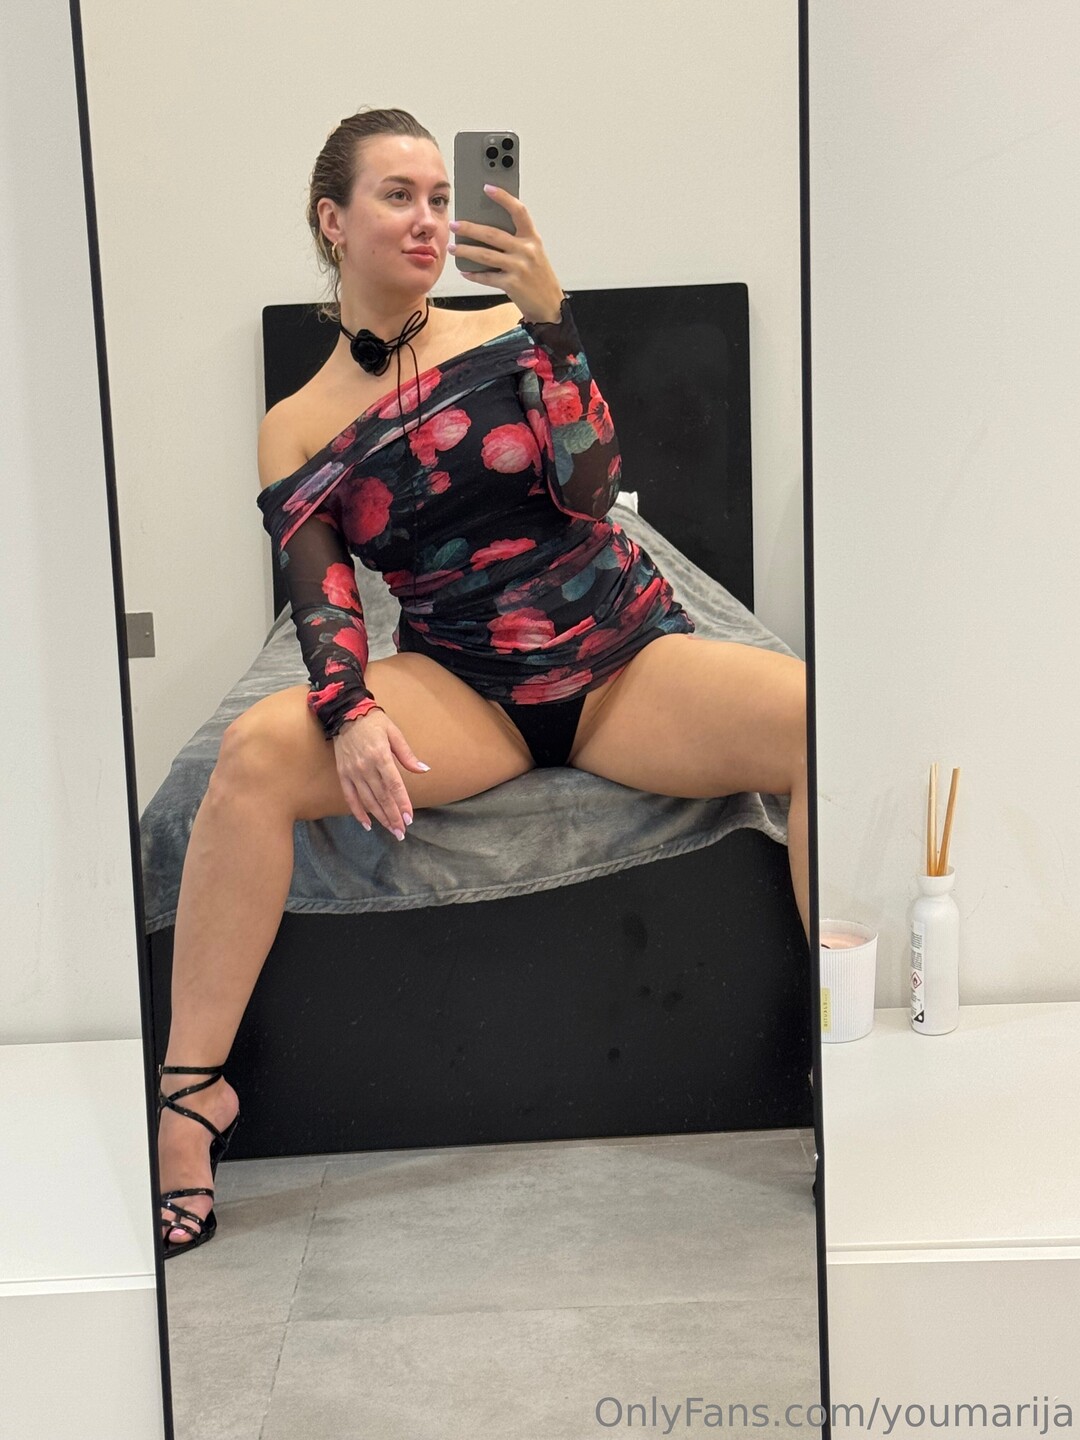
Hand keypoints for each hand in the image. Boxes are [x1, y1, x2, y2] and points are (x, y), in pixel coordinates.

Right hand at [332, 709, 427, 839]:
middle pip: (382, 797)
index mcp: (380, 756)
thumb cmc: (374, 722)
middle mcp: (366, 767)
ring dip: (380, 818)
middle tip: (401, 832)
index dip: (402, 804)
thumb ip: (407, 755)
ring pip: (367, 801)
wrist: (345, 713)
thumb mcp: (394, 733)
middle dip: (393, 817)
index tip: (409, 818)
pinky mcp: (342, 774)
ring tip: (391, 830)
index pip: (394, 786)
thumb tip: (424, 770)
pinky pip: (350, 797)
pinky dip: (358, 812)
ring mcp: (352, 772)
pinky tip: (367, 824)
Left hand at [449, 184, 565, 322]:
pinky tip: (465, 271)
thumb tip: (486, 229)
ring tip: (453, 248)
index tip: (487, 188)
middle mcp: (527, 250)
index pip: (519, 211)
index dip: (503, 198)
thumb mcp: (534, 253)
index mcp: (532, 238)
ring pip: (485, 255)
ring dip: (466, 251)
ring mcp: (519, 267)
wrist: (550, 306)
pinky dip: (474, 274)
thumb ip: (516, 240)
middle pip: (493, 234)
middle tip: (455, 224)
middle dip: (470, 228)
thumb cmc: (539, 277)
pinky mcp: (512, 284)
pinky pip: (487, 277)